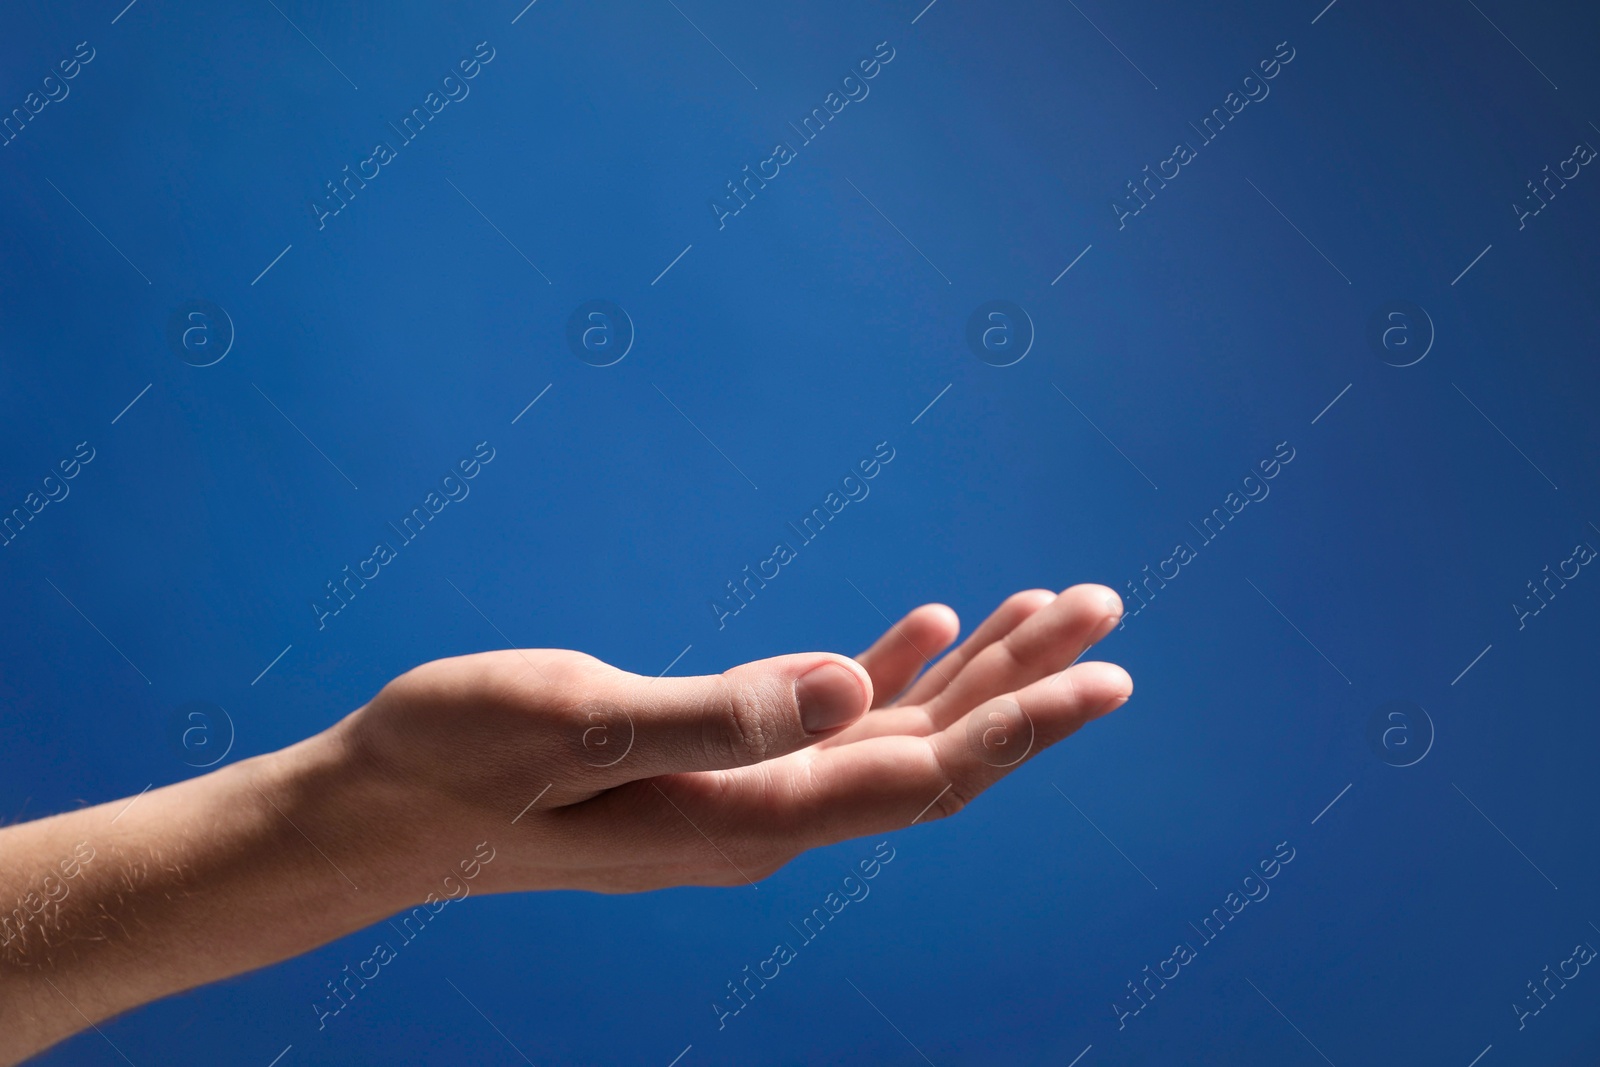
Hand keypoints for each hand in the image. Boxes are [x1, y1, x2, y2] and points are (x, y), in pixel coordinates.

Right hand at [336, 583, 1130, 903]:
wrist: (381, 813)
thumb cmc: (459, 763)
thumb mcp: (578, 729)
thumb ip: (719, 715)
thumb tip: (854, 688)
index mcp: (749, 821)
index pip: (922, 778)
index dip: (1022, 728)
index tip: (1108, 677)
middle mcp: (766, 821)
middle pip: (932, 756)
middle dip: (1026, 687)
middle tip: (1107, 610)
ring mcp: (744, 795)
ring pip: (893, 735)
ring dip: (974, 674)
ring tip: (1052, 609)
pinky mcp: (712, 763)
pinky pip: (829, 721)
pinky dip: (889, 672)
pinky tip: (926, 627)